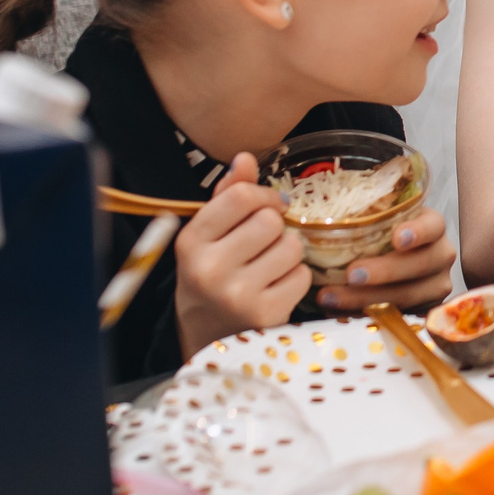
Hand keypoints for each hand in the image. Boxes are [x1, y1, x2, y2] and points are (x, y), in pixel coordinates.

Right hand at [173, 153, 312, 356]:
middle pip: (270, 220)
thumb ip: (227, 195)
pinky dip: (295, 278)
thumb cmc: (212, 276)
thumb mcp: (208, 236)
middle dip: (274, 227)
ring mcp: (238, 295)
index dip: (263, 195)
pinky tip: (275, 287)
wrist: (207, 337)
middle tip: (263, 243)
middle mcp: (210, 268)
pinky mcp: (266, 315)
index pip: (240, 196)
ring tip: (268, 266)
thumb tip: (245, 157)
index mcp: (191, 242)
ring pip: (291, 246)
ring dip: (287, 253)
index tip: (266, 205)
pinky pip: (302, 276)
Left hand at [316, 210, 455, 313]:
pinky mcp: (423, 311)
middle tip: (352, 274)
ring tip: (331, 298)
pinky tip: (340, 312)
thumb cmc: (379, 236)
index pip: (433, 226)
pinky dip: (366, 315)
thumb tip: (315, 207)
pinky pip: (398, 317)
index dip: (418, 232)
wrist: (392, 265)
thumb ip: (363, 215)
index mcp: (432, 228)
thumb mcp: (379, 219)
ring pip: (408, 295)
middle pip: (421, 264)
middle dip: (385, 271)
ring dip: (367, 298)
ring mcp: (435, 286)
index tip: (397, 238)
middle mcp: (440, 256)